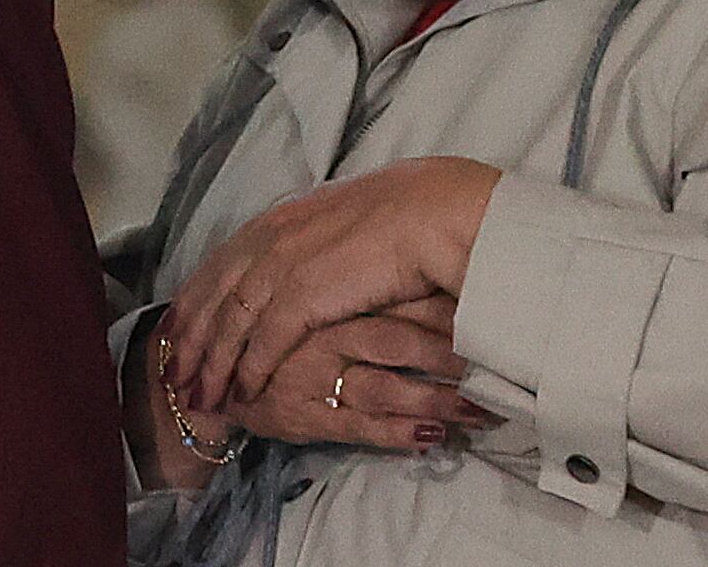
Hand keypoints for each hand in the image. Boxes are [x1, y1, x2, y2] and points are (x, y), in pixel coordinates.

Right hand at [135, 294, 492, 489]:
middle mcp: (320, 330)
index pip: (396, 293)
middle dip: (456, 357)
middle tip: (509, 357)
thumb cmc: (254, 339)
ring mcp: (315, 372)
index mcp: (321, 289)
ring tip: (489, 413)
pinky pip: (363, 426)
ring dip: (442, 400)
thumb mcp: (293, 294)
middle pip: (400, 338)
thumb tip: (415, 267)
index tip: (497, 310)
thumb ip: (340, 277)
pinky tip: (435, 440)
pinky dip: (401, 434)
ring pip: (390, 384)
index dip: (447, 305)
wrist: (198, 383)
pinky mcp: (310, 414)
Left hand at [165, 157, 502, 414]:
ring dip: (211, 366)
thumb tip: (303, 261)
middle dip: (187, 341)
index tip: (175, 333)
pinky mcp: (302, 296)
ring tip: (199, 398)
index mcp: (273, 222)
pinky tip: (244, 392)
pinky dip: (250, 370)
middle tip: (171, 377)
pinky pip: (264, 342)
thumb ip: (309, 244)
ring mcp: (280, 268)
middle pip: (211, 299)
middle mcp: (265, 242)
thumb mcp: (336, 225)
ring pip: (229, 326)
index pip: (216, 268)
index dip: (193, 304)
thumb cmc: (400, 217)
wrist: (431, 213)